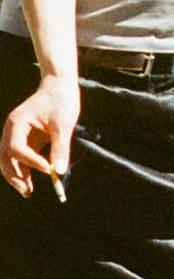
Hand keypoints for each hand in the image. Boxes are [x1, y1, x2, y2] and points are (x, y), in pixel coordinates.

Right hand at [0, 74, 78, 196]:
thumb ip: (60, 147)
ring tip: (28, 191)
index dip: (30, 161)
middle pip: (5, 157)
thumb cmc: (61, 101)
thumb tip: (59, 171)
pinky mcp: (24, 139)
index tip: (47, 169)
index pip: (17, 147)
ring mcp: (15, 135)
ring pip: (9, 160)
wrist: (59, 86)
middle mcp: (11, 130)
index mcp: (17, 123)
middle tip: (27, 191)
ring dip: (17, 176)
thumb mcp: (63, 123)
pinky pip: (19, 158)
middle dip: (15, 175)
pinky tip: (31, 182)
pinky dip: (23, 169)